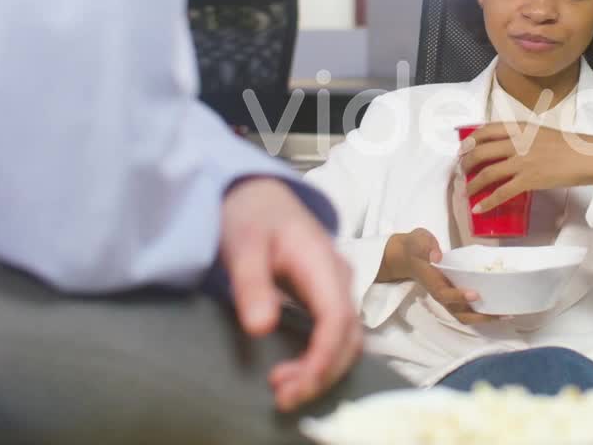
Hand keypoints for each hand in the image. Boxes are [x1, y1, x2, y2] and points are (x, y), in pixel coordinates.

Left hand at [220, 177, 362, 411]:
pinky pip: (336, 335)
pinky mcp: (327, 298)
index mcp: (323, 263)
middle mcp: (339, 279)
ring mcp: (337, 289)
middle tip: (283, 398)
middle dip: (322, 373)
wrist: (258, 194)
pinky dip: (320, 360)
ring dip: (322, 371)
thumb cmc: (251, 216)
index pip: (337, 319)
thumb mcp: (243, 244)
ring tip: (282, 389)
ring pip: (347, 340)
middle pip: (349, 336)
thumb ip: (252, 284)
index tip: (294, 385)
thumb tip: (261, 329)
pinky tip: (292, 372)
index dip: (322, 358)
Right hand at [379, 228, 498, 324]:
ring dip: (483, 317)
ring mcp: (447, 295)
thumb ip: (426, 247)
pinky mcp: (454, 294)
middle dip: (478, 316)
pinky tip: (498, 307)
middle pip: (458, 312)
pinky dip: (481, 311)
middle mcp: (440, 293)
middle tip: (501, 313)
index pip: (444, 294)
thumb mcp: (418, 241)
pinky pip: (467, 308)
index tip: (476, 294)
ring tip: (505, 314)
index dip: (459, 296)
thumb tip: (437, 256)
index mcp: (432, 281)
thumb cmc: (415, 247)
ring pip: (464, 314)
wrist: (407, 256)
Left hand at [459, 123, 592, 212]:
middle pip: (481, 151)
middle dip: (466, 162)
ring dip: (472, 184)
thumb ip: (524, 136)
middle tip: (460, 171)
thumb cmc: (569, 145)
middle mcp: (518, 143)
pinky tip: (478, 208)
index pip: (487, 130)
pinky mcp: (529, 180)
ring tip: (465, 191)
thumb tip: (507, 147)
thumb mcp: (542, 133)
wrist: (588, 157)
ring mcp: (522, 162)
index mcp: (521, 128)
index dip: (471, 139)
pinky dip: (487, 202)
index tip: (463, 148)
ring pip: (487, 173)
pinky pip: (502, 193)